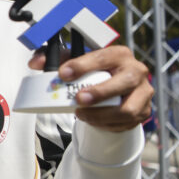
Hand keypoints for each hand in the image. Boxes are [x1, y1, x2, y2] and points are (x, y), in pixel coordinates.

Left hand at [32, 45, 152, 131]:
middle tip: (78, 100)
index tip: (63, 74)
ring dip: (101, 115)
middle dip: (100, 92)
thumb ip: (56, 60)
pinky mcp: (143, 111)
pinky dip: (105, 124)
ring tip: (81, 114)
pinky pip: (125, 123)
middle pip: (125, 81)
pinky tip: (92, 120)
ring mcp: (143, 93)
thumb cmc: (95, 73)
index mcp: (119, 54)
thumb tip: (35, 63)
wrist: (115, 91)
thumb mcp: (76, 64)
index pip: (103, 56)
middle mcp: (136, 71)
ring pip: (126, 109)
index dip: (83, 65)